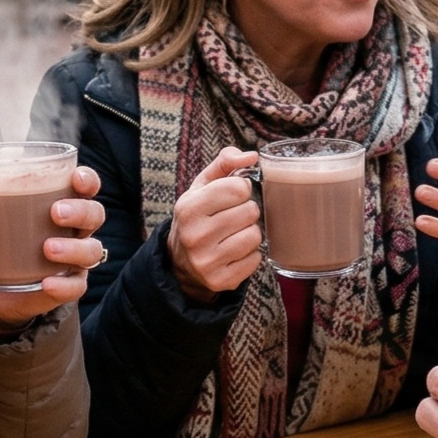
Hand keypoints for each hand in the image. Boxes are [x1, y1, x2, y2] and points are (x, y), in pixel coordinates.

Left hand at [0, 164, 108, 328]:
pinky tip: (47, 282)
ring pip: (92, 250)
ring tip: (48, 248)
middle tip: (56, 213)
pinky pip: (76, 285)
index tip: (74, 179)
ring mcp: (74, 258)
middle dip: (80, 211)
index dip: (87, 180)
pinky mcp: (66, 285)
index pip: (86, 185)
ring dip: (74, 248)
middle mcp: (74, 229)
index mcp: (61, 202)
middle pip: (94, 214)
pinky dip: (65, 284)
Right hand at [165, 147, 262, 302]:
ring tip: (233, 234)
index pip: (239, 188)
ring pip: (255, 236)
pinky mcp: (221, 281)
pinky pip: (256, 260)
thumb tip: (252, 156)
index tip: (231, 196)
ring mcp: (207, 261)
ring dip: (249, 233)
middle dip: (246, 211)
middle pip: (251, 211)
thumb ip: (225, 163)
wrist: (181, 261)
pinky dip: (250, 255)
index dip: (240, 190)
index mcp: (189, 207)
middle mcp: (195, 235)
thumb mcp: (202, 186)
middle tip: (232, 217)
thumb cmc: (198, 216)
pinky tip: (233, 252)